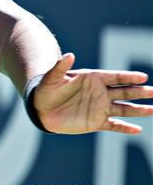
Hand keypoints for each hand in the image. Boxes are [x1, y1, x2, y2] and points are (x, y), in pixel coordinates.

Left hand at [33, 53, 152, 134]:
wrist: (41, 109)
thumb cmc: (46, 89)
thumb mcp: (51, 77)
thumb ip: (61, 67)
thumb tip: (69, 54)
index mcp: (92, 79)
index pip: (114, 77)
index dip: (128, 77)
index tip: (142, 77)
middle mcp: (100, 93)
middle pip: (124, 92)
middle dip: (139, 92)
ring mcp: (100, 108)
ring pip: (124, 109)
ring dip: (138, 110)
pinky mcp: (96, 122)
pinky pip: (114, 125)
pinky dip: (125, 128)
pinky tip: (137, 130)